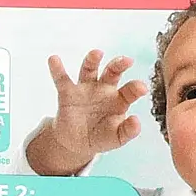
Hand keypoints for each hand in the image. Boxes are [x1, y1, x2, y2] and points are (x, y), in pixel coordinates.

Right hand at [25, 50, 147, 175]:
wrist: (76, 143)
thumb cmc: (101, 136)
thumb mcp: (116, 138)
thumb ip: (127, 131)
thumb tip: (137, 122)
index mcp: (119, 99)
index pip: (130, 90)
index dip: (136, 88)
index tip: (142, 88)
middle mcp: (104, 89)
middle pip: (112, 72)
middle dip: (119, 64)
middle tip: (127, 60)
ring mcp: (86, 89)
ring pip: (89, 70)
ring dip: (92, 60)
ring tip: (97, 53)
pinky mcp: (68, 93)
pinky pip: (62, 79)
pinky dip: (57, 69)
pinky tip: (54, 59)